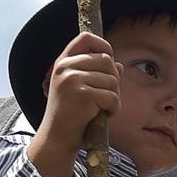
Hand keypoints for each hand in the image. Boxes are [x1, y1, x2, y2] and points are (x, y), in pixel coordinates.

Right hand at [39, 33, 121, 147]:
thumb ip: (97, 74)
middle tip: (106, 97)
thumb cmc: (71, 115)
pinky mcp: (82, 94)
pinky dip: (113, 109)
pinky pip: (112, 97)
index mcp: (63, 62)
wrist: (58, 138)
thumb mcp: (81, 89)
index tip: (109, 62)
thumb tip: (118, 65)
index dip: (103, 46)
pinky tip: (102, 115)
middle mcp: (65, 67)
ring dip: (114, 97)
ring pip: (112, 80)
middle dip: (113, 80)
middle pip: (106, 60)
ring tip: (101, 108)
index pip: (86, 38)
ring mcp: (72, 79)